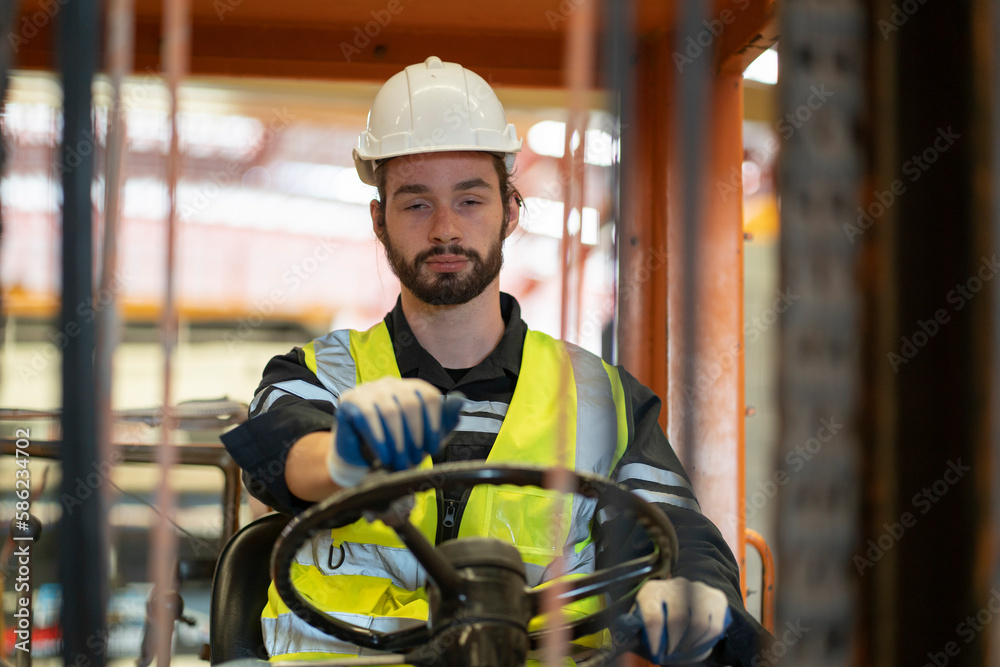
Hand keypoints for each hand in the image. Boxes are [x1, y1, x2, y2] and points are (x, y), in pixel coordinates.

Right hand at [326, 377, 464, 486]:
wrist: (361, 460)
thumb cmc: (396, 446)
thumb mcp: (424, 437)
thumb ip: (443, 420)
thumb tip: (460, 402)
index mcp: (410, 388)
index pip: (429, 396)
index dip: (434, 424)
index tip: (433, 449)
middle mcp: (390, 384)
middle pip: (410, 403)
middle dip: (415, 436)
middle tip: (414, 460)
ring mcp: (368, 389)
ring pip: (390, 410)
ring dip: (398, 441)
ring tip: (399, 463)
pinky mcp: (349, 401)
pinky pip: (368, 416)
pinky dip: (379, 439)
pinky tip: (384, 456)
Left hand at [634, 577, 731, 664]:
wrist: (686, 594)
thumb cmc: (659, 612)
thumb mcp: (643, 616)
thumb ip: (634, 628)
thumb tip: (624, 641)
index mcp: (652, 590)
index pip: (653, 616)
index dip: (655, 639)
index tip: (656, 653)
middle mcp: (676, 585)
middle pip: (678, 619)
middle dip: (675, 643)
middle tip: (671, 654)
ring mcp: (699, 589)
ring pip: (699, 624)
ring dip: (691, 645)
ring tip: (683, 650)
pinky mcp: (716, 598)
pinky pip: (714, 627)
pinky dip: (706, 643)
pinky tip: (697, 646)